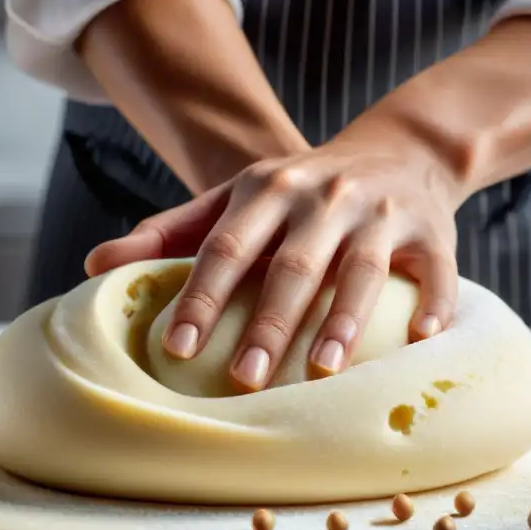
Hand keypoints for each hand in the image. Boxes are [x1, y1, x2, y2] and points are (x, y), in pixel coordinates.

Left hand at [85, 128, 469, 392]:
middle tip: (243, 379)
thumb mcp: (234, 200)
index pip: (227, 246)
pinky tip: (422, 340)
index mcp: (267, 188)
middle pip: (293, 264)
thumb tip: (93, 266)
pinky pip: (437, 271)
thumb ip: (169, 232)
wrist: (395, 151)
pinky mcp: (433, 230)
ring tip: (321, 371)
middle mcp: (324, 196)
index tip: (175, 347)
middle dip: (267, 322)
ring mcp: (381, 211)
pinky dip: (434, 303)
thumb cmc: (298, 193)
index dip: (201, 296)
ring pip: (363, 270)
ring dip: (343, 321)